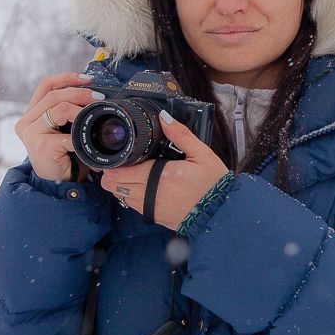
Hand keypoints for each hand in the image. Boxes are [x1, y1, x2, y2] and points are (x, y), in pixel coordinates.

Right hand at [14, 72, 100, 181]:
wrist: (56, 182)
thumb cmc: (63, 153)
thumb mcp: (64, 128)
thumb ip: (69, 111)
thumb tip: (95, 94)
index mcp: (32, 112)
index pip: (46, 85)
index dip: (67, 77)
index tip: (87, 78)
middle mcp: (27, 121)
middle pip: (54, 95)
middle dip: (79, 93)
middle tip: (98, 98)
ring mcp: (31, 134)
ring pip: (57, 109)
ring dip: (79, 110)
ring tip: (94, 114)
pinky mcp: (40, 147)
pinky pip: (65, 135)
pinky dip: (80, 136)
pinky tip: (88, 140)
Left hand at [100, 111, 229, 230]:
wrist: (221, 212)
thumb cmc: (213, 183)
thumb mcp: (201, 154)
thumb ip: (180, 135)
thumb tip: (164, 118)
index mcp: (161, 175)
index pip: (120, 172)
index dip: (113, 163)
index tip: (120, 154)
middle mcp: (151, 193)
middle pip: (112, 185)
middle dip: (113, 173)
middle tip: (124, 162)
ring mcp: (151, 208)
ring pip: (119, 196)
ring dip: (121, 184)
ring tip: (134, 173)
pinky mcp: (154, 217)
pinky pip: (132, 206)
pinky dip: (132, 196)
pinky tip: (145, 186)